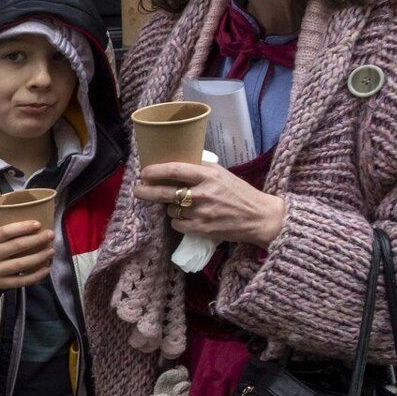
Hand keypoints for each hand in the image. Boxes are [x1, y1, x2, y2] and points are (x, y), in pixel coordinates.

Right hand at [0, 221, 54, 289]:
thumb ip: (8, 235)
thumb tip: (37, 227)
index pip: (5, 232)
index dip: (23, 227)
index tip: (38, 224)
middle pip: (16, 246)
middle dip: (37, 240)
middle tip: (50, 235)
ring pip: (21, 264)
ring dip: (39, 257)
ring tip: (51, 251)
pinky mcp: (2, 284)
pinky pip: (22, 280)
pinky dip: (36, 275)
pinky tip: (46, 269)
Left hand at [135, 160, 286, 247]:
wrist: (259, 217)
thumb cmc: (239, 193)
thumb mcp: (221, 174)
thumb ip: (200, 169)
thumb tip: (174, 166)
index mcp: (209, 175)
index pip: (175, 169)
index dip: (155, 171)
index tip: (144, 172)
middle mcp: (203, 193)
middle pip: (164, 192)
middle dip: (146, 191)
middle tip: (138, 189)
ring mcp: (202, 212)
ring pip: (171, 209)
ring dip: (171, 207)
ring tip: (183, 205)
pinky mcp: (202, 229)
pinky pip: (177, 224)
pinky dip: (178, 221)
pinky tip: (187, 218)